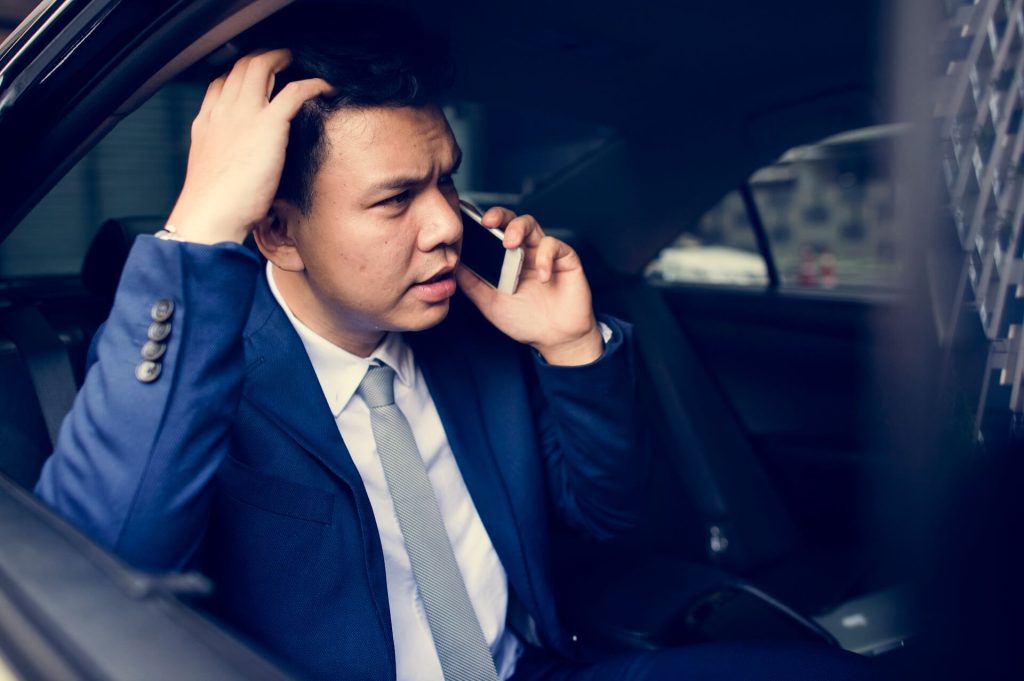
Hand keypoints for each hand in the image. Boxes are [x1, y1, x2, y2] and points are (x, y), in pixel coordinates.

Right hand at [165, 49, 333, 244]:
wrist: (210, 215)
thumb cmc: (213, 207)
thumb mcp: (212, 174)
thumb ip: (226, 160)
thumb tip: (242, 168)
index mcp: (207, 123)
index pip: (221, 82)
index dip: (240, 73)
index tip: (257, 76)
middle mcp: (223, 111)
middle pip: (240, 66)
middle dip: (262, 56)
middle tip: (283, 59)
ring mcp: (243, 114)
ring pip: (261, 66)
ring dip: (282, 58)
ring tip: (299, 62)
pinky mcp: (268, 125)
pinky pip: (295, 91)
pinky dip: (313, 84)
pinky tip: (325, 87)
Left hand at [455, 208, 603, 365]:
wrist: (556, 338)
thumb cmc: (525, 320)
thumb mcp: (491, 303)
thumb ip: (472, 284)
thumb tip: (452, 266)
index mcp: (505, 259)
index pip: (492, 232)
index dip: (480, 223)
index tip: (466, 220)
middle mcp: (524, 251)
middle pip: (510, 220)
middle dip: (499, 215)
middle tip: (487, 222)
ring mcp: (544, 253)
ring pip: (531, 224)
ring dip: (518, 228)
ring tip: (510, 244)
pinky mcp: (565, 258)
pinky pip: (554, 246)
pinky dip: (545, 258)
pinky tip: (541, 276)